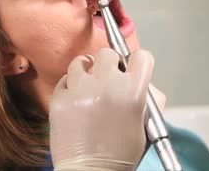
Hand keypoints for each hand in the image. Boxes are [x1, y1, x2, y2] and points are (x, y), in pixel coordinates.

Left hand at [49, 48, 165, 170]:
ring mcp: (80, 91)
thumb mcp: (146, 126)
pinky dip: (71, 86)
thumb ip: (148, 98)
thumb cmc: (120, 154)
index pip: (142, 57)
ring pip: (81, 62)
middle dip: (110, 64)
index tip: (133, 67)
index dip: (139, 63)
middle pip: (108, 54)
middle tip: (108, 78)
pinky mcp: (60, 99)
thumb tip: (141, 80)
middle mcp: (107, 86)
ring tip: (88, 86)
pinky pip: (65, 80)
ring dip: (86, 71)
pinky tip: (77, 100)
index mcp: (133, 93)